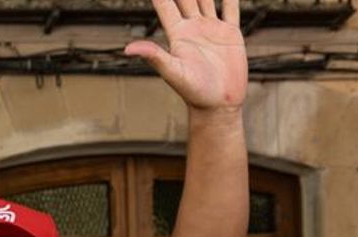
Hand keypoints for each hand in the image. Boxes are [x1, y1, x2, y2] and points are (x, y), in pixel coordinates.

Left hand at [125, 0, 247, 112]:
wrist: (219, 105)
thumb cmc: (194, 93)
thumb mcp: (174, 73)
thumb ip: (154, 57)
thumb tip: (128, 49)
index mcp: (177, 34)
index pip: (165, 3)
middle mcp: (193, 27)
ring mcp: (211, 28)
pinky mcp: (229, 33)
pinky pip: (230, 8)